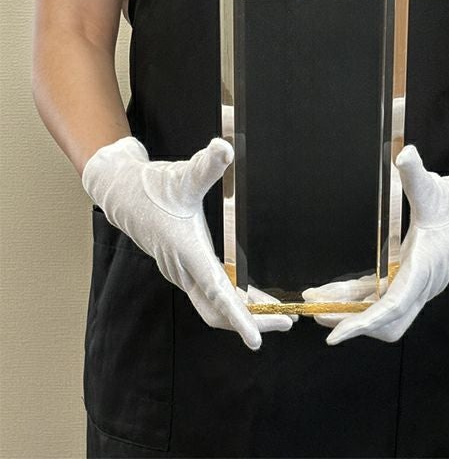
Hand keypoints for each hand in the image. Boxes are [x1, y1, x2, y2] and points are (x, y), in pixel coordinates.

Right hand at [82, 136, 296, 350]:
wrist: (123, 193)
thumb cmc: (153, 187)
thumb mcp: (183, 176)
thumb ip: (206, 166)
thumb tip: (225, 147)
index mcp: (188, 252)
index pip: (217, 293)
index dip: (239, 317)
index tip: (257, 339)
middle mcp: (185, 269)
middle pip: (219, 311)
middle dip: (252, 321)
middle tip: (286, 321)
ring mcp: (183, 272)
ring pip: (215, 306)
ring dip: (245, 313)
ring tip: (279, 313)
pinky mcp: (185, 269)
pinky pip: (212, 295)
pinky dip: (233, 301)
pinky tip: (253, 296)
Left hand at [304, 144, 448, 344]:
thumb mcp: (434, 188)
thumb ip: (416, 174)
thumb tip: (404, 153)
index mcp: (424, 268)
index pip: (392, 307)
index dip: (362, 323)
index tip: (335, 336)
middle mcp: (421, 284)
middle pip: (386, 323)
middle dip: (353, 325)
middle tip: (318, 317)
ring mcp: (418, 286)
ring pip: (383, 316)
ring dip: (353, 313)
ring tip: (319, 306)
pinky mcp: (412, 281)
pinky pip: (383, 301)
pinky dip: (360, 301)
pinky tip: (337, 295)